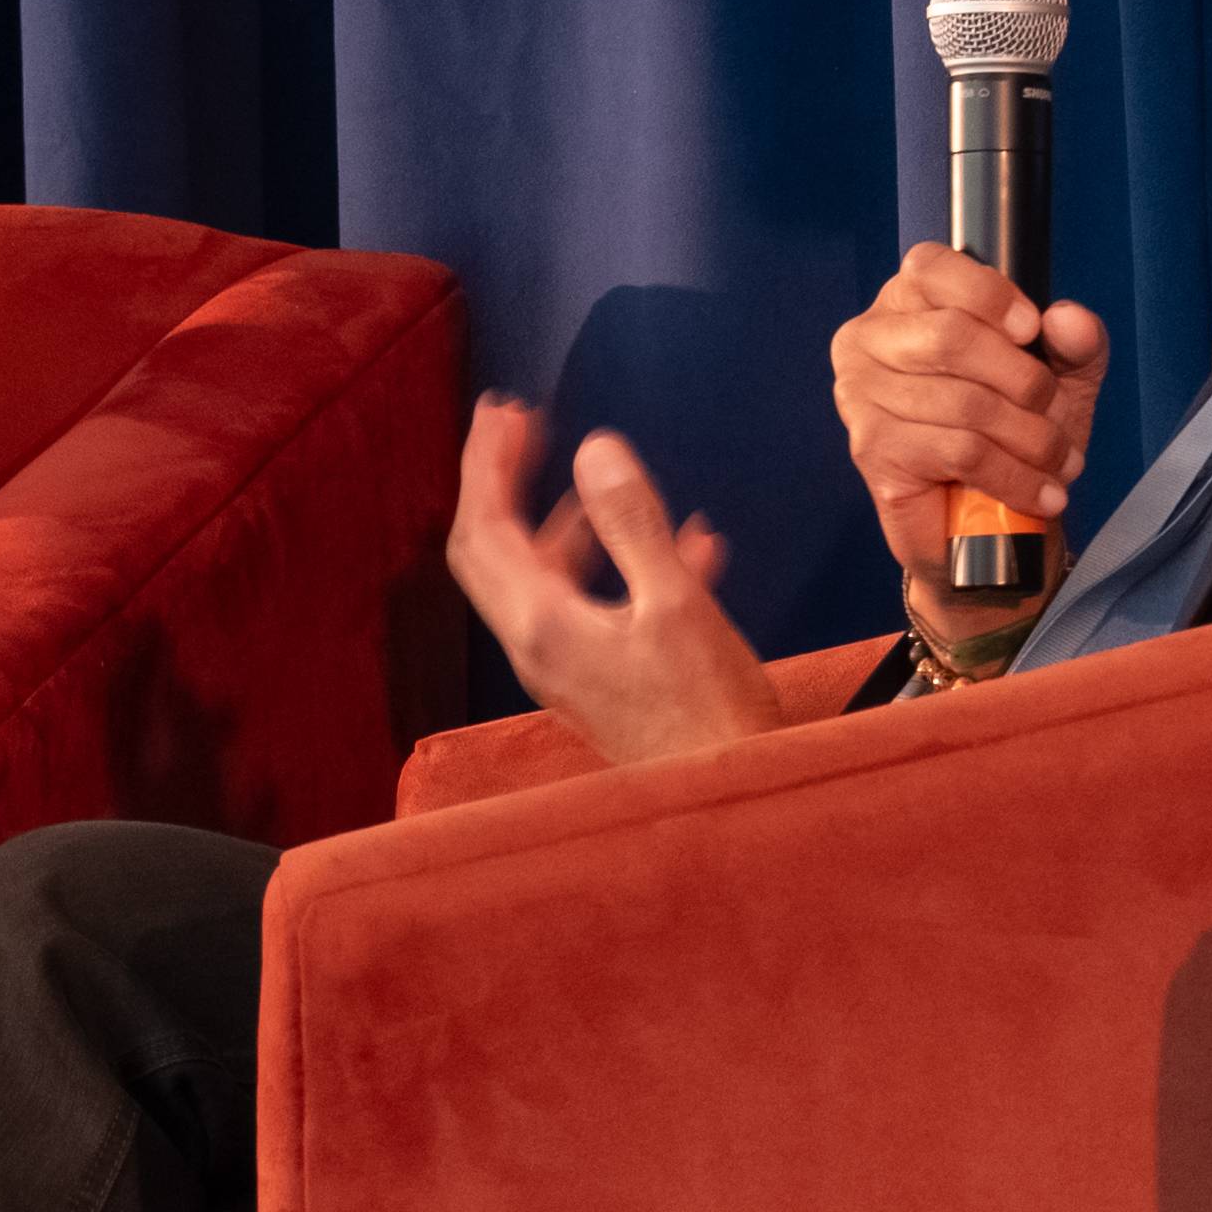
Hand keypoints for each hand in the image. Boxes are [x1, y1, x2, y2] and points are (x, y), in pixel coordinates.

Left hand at [443, 399, 783, 768]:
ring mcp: (567, 668)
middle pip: (494, 551)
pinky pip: (593, 607)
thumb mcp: (676, 604)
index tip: (503, 410)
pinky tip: (688, 542)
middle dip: (502, 482)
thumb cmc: (709, 711)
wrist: (727, 801)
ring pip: (545, 579)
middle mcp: (538, 647)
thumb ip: (633, 524)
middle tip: (519, 425)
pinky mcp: (601, 682)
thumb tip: (595, 450)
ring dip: (563, 523)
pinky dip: (619, 566)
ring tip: (596, 477)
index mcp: (543, 624)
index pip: (483, 529)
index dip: (485, 463)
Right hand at [829, 246, 1105, 631]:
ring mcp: (861, 397)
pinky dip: (1013, 475)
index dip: (989, 293)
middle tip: (1054, 413)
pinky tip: (1039, 492)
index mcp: (906, 302)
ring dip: (1029, 438)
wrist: (984, 523)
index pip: (930, 268)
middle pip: (951, 336)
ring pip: (964, 402)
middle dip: (1024, 380)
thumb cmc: (1011, 430)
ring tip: (1059, 462)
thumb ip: (1074, 340)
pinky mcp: (873, 452)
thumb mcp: (1060, 375)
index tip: (1032, 330)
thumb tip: (1068, 319)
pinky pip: (958, 452)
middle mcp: (869, 340)